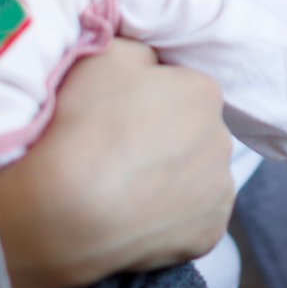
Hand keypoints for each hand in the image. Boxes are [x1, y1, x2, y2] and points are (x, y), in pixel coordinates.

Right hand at [0, 38, 237, 287]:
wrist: (63, 209)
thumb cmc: (82, 124)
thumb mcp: (103, 56)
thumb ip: (139, 52)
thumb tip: (150, 66)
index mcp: (203, 92)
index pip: (181, 90)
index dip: (147, 103)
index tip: (116, 119)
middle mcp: (223, 139)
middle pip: (193, 135)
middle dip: (166, 141)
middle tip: (118, 156)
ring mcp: (219, 191)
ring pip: (196, 178)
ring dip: (171, 181)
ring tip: (124, 192)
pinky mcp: (208, 235)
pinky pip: (191, 221)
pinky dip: (169, 221)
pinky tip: (135, 219)